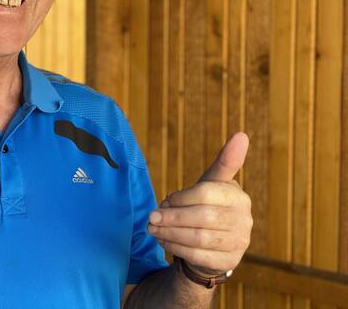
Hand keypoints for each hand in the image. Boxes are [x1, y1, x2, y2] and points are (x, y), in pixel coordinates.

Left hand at [147, 132, 252, 275]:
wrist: (213, 243)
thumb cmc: (209, 206)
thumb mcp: (212, 183)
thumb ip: (224, 161)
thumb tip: (241, 134)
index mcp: (237, 196)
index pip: (206, 193)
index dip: (181, 197)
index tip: (165, 200)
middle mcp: (244, 220)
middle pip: (203, 217)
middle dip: (172, 217)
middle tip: (152, 217)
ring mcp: (239, 243)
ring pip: (199, 238)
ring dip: (171, 233)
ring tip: (153, 229)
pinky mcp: (230, 262)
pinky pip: (199, 256)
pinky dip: (176, 248)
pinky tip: (164, 241)